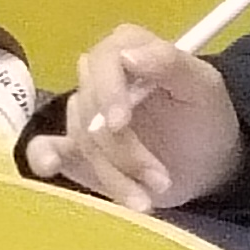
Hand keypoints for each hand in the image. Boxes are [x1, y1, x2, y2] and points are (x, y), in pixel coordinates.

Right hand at [22, 26, 247, 214]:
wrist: (205, 164)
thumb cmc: (205, 118)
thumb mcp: (203, 87)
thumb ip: (170, 63)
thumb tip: (128, 54)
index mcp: (126, 49)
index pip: (104, 63)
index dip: (108, 93)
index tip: (121, 124)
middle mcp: (98, 77)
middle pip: (91, 109)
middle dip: (124, 151)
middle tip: (160, 181)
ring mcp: (83, 114)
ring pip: (82, 141)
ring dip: (113, 175)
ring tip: (146, 200)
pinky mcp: (73, 147)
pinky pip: (45, 147)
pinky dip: (44, 156)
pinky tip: (50, 166)